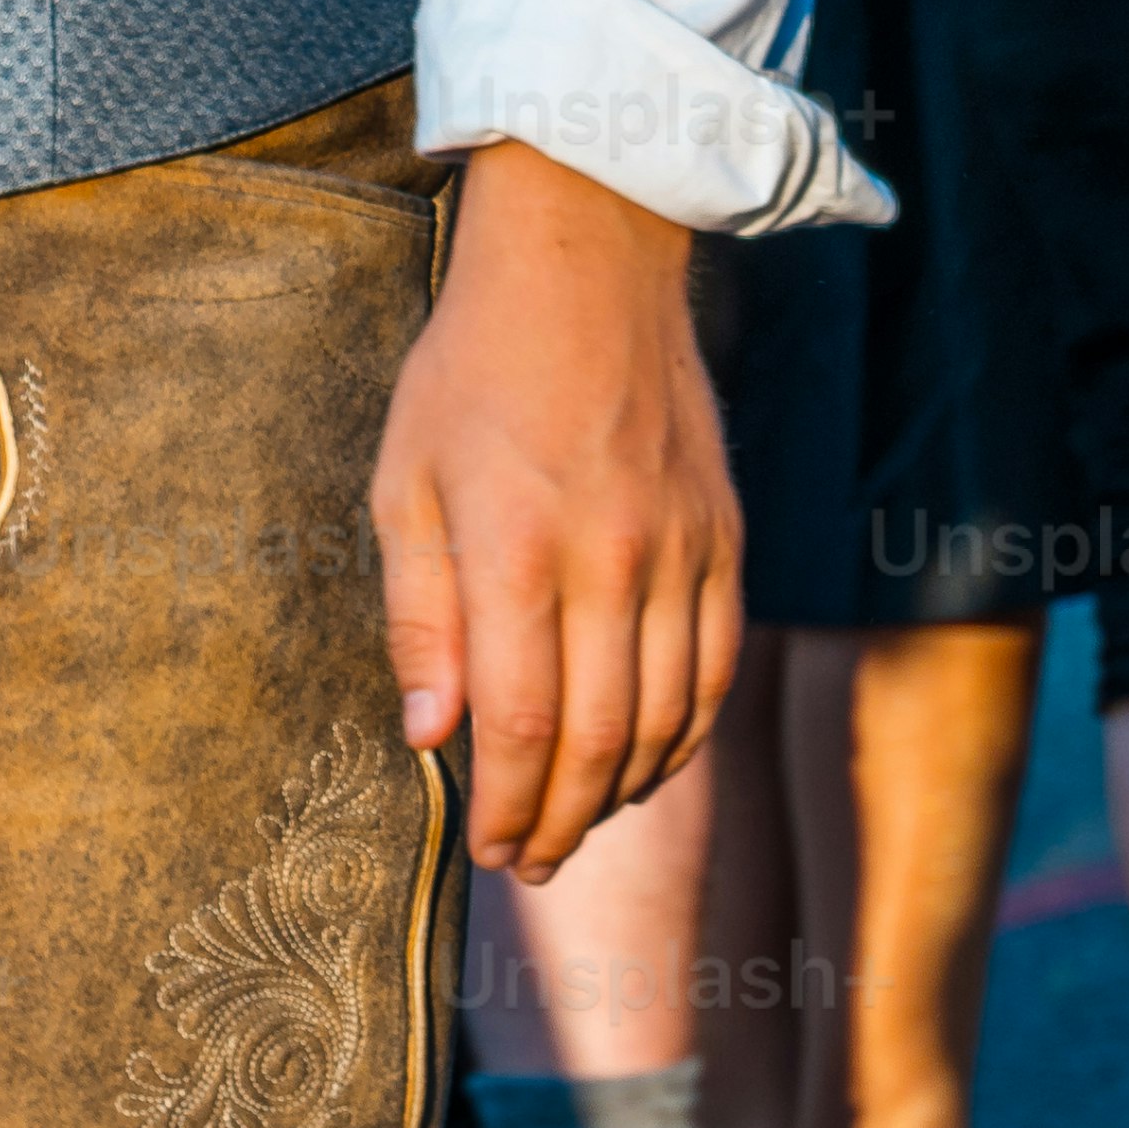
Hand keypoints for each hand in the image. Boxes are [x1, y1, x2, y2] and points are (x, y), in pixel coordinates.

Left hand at [372, 141, 736, 885]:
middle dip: (564, 821)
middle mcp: (610, 557)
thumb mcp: (404, 483)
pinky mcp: (724, 535)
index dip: (510, 805)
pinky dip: (686, 732)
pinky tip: (646, 761)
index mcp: (516, 548)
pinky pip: (717, 663)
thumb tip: (430, 739)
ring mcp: (680, 548)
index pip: (524, 723)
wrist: (589, 264)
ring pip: (671, 714)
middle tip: (530, 863)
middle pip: (603, 737)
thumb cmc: (472, 374)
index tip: (488, 848)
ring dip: (626, 791)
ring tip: (580, 826)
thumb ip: (417, 619)